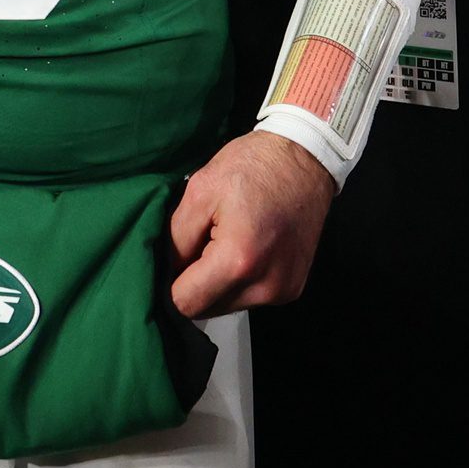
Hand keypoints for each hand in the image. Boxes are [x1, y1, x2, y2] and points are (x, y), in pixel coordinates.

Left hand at [168, 131, 334, 318]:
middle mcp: (265, 286)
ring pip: (227, 305)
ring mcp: (283, 291)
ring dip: (215, 284)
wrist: (304, 158)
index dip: (168, 287)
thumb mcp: (199, 191)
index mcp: (238, 260)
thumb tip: (165, 272)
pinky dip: (237, 281)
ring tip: (218, 242)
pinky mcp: (292, 288)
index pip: (186, 304)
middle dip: (192, 284)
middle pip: (207, 310)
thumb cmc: (252, 166)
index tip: (164, 265)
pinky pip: (250, 297)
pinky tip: (240, 248)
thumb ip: (176, 240)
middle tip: (193, 245)